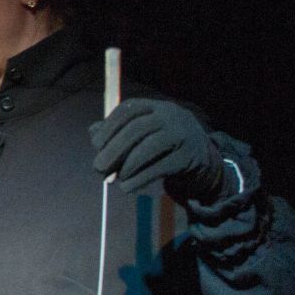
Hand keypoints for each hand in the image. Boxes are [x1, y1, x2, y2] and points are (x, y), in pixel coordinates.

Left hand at [90, 98, 227, 202]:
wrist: (201, 161)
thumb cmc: (161, 147)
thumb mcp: (140, 136)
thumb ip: (115, 133)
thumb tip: (93, 134)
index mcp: (155, 107)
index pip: (128, 109)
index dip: (109, 127)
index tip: (95, 145)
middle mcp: (171, 116)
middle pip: (137, 128)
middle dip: (113, 149)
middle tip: (98, 168)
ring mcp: (183, 134)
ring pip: (150, 146)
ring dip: (127, 165)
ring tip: (115, 179)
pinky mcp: (189, 157)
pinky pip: (161, 167)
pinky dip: (140, 178)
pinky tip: (127, 187)